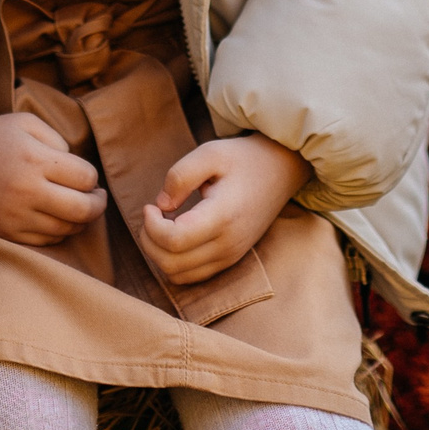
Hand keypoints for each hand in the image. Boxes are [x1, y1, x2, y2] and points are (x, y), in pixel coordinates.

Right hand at [0, 107, 105, 244]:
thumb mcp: (25, 124)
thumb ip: (59, 141)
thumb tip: (81, 172)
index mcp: (34, 159)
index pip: (86, 178)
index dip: (92, 177)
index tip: (87, 176)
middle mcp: (25, 190)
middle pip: (83, 210)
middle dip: (97, 204)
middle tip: (97, 197)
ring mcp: (14, 216)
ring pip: (66, 229)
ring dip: (79, 220)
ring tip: (76, 207)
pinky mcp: (5, 233)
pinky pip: (45, 241)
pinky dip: (57, 231)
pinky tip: (54, 217)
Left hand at [138, 134, 311, 286]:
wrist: (279, 171)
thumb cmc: (242, 159)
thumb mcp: (209, 153)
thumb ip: (180, 176)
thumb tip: (162, 205)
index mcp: (223, 216)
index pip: (174, 241)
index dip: (151, 226)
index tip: (150, 206)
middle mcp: (228, 244)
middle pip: (171, 263)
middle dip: (149, 241)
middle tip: (151, 214)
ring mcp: (230, 256)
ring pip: (179, 275)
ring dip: (158, 253)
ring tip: (161, 225)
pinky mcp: (230, 260)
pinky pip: (192, 276)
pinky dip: (174, 261)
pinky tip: (174, 235)